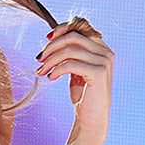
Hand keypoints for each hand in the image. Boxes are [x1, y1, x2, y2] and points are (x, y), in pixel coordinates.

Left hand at [35, 17, 113, 143]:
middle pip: (73, 36)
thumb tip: (52, 36)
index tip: (46, 38)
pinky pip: (71, 64)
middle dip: (51, 46)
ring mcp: (104, 62)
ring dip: (50, 59)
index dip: (62, 28)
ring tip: (41, 71)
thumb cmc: (82, 93)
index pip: (81, 25)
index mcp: (101, 47)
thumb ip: (70, 51)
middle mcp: (105, 52)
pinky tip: (50, 77)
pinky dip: (56, 69)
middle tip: (39, 58)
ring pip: (69, 50)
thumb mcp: (75, 67)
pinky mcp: (99, 73)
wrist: (91, 118)